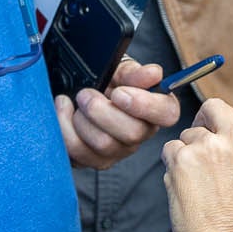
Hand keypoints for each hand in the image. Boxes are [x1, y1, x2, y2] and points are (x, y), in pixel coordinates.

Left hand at [58, 57, 180, 168]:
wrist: (83, 91)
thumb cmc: (107, 82)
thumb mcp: (120, 71)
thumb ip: (135, 73)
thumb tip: (153, 74)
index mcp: (154, 108)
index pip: (167, 114)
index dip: (145, 105)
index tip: (119, 93)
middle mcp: (141, 133)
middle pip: (132, 133)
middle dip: (101, 110)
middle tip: (86, 94)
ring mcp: (119, 150)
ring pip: (103, 144)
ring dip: (81, 119)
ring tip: (75, 102)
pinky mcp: (95, 160)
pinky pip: (79, 153)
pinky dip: (65, 129)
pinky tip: (64, 111)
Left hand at [163, 17, 232, 231]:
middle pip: (210, 110)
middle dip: (205, 131)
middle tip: (211, 169)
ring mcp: (211, 145)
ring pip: (186, 135)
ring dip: (188, 157)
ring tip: (202, 190)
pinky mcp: (184, 157)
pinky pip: (169, 151)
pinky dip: (174, 170)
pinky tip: (188, 192)